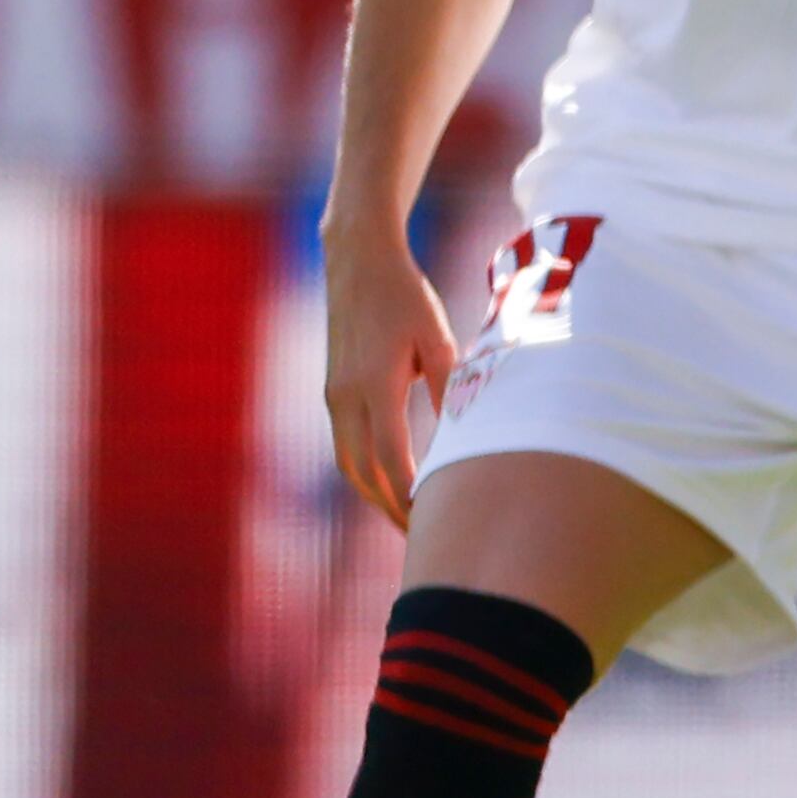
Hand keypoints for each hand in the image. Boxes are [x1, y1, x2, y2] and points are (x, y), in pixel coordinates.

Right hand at [320, 226, 463, 528]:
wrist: (358, 261)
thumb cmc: (407, 297)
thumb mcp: (437, 339)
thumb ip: (450, 389)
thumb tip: (464, 438)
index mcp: (375, 386)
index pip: (391, 459)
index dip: (411, 496)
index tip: (433, 519)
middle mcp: (346, 397)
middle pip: (362, 474)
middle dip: (390, 509)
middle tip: (423, 536)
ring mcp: (334, 395)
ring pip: (348, 464)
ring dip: (374, 495)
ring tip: (407, 518)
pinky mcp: (333, 391)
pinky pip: (345, 445)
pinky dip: (366, 471)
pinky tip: (392, 481)